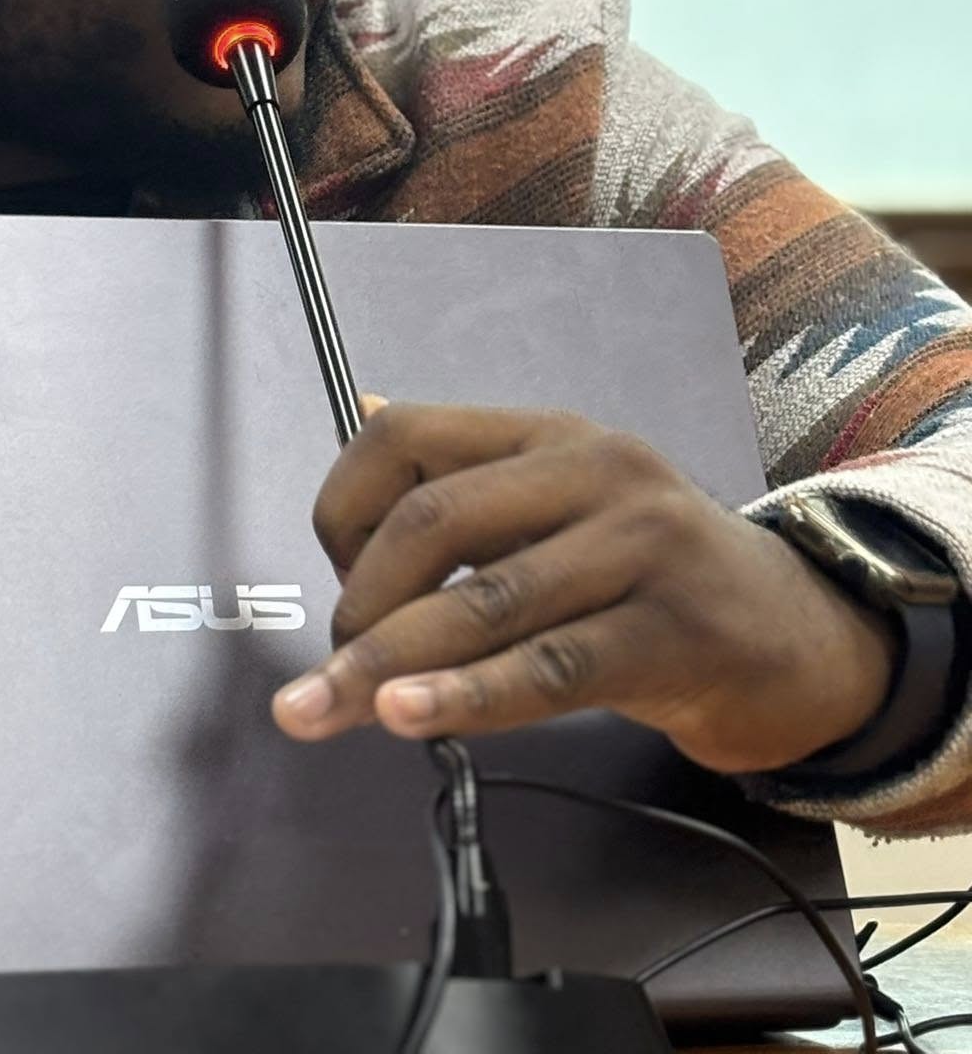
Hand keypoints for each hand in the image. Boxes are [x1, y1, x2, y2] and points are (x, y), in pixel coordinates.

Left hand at [272, 403, 897, 775]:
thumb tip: (361, 412)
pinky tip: (411, 716)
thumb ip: (472, 472)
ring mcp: (641, 547)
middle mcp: (596, 471)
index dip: (345, 504)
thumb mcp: (569, 499)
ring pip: (485, 600)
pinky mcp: (674, 634)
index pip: (410, 435)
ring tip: (325, 706)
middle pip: (434, 519)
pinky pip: (549, 669)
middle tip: (331, 668)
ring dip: (387, 661)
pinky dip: (467, 696)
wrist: (803, 636)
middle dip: (360, 600)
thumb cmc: (658, 573)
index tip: (333, 573)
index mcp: (552, 433)